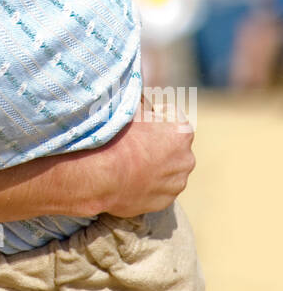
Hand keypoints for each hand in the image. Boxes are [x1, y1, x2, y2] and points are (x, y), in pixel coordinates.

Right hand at [96, 100, 195, 216]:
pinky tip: (130, 178)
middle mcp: (186, 158)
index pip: (172, 116)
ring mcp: (176, 182)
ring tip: (130, 162)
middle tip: (133, 142)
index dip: (154, 115)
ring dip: (155, 165)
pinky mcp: (165, 201)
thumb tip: (139, 88)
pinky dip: (149, 184)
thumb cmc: (116, 139)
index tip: (140, 119)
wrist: (102, 176)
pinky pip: (159, 189)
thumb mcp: (130, 107)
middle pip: (173, 145)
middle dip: (158, 142)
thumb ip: (141, 98)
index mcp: (182, 131)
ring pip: (167, 169)